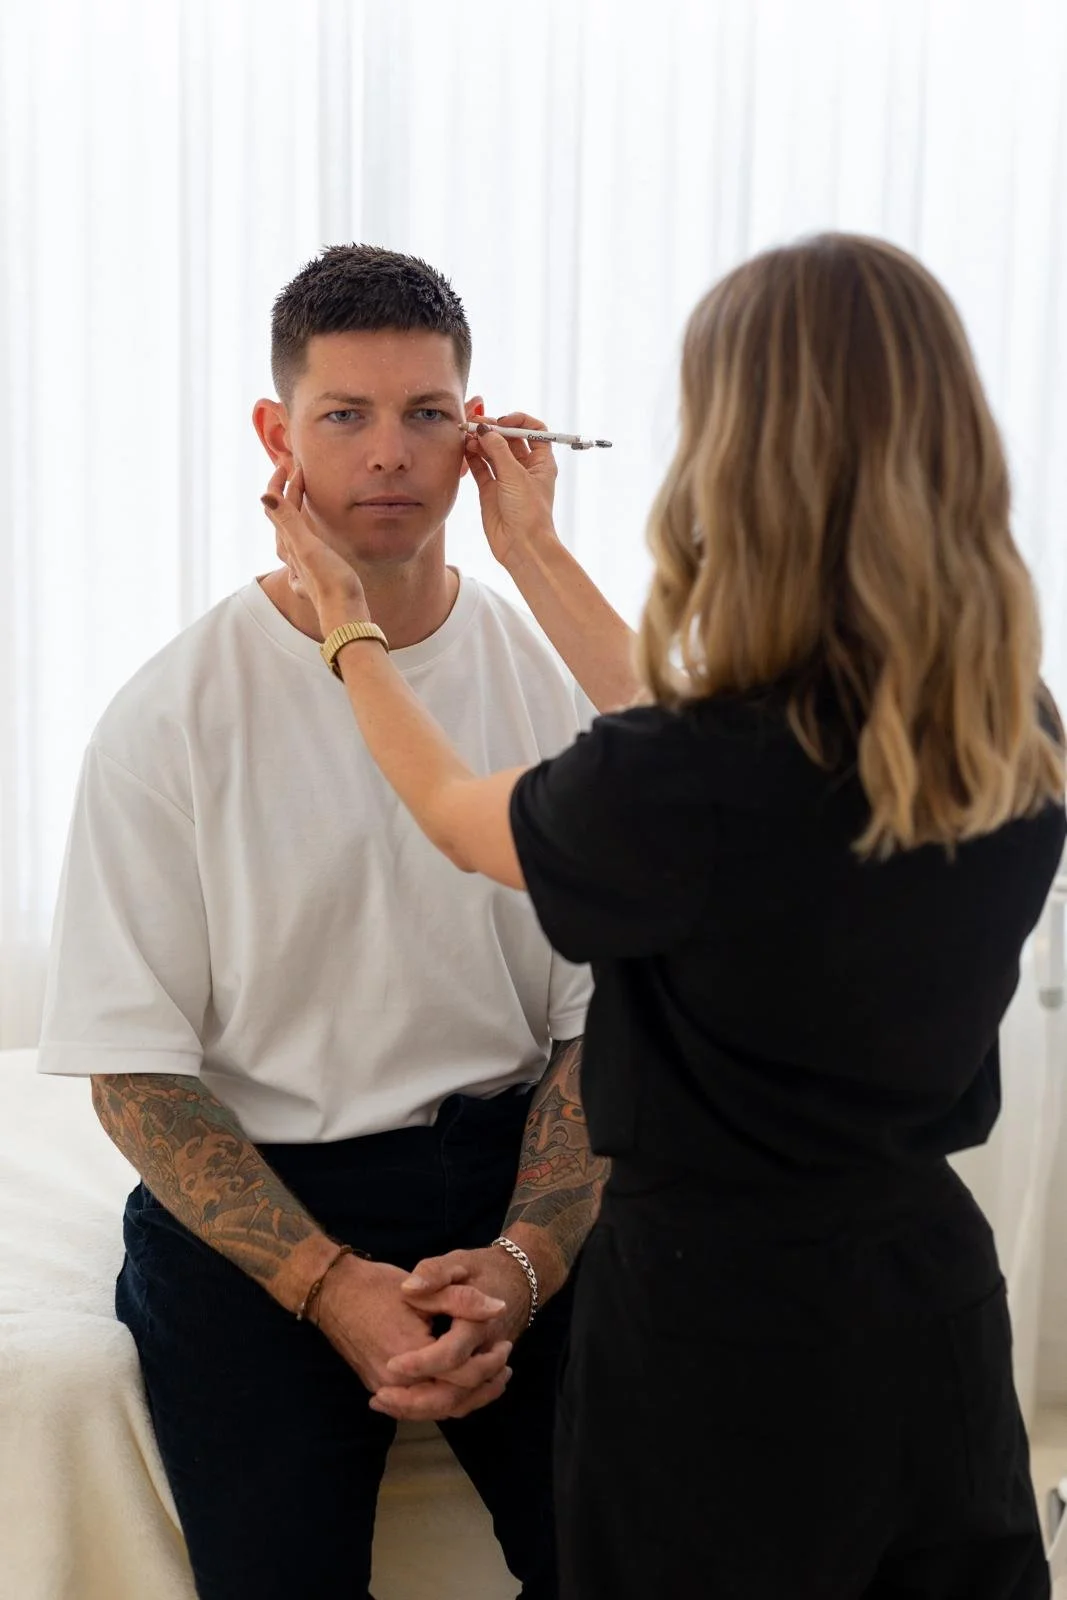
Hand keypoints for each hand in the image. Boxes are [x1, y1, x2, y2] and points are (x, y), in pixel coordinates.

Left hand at [260, 463, 368, 634]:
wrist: (346, 616)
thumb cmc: (330, 581)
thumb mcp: (307, 547)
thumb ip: (288, 520)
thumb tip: (264, 495)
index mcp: (289, 544)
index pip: (278, 505)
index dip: (283, 483)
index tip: (292, 464)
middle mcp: (292, 556)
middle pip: (283, 518)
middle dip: (286, 493)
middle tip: (294, 473)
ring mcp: (303, 568)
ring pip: (291, 535)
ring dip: (293, 514)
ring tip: (298, 501)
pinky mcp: (314, 579)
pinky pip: (302, 552)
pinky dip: (302, 538)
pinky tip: (305, 547)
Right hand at [315, 1255, 513, 1420]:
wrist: (333, 1293)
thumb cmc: (377, 1287)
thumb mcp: (423, 1289)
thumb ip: (463, 1301)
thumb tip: (499, 1308)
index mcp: (411, 1357)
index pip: (463, 1375)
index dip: (490, 1362)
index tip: (505, 1344)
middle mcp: (396, 1383)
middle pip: (451, 1402)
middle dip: (483, 1388)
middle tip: (505, 1367)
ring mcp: (384, 1389)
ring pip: (435, 1410)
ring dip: (466, 1399)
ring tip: (491, 1381)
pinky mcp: (378, 1388)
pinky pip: (418, 1407)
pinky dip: (442, 1401)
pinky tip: (458, 1387)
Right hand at [464, 413, 558, 570]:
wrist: (522, 546)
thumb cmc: (529, 513)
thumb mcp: (515, 475)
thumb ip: (498, 449)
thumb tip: (485, 428)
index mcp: (541, 462)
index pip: (534, 431)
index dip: (519, 422)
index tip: (503, 422)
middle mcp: (525, 469)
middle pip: (509, 439)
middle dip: (494, 430)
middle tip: (477, 426)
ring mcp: (506, 479)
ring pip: (492, 452)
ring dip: (481, 442)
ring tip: (468, 438)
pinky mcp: (490, 491)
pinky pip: (481, 468)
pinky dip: (473, 457)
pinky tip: (465, 449)